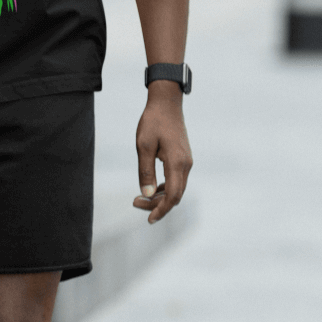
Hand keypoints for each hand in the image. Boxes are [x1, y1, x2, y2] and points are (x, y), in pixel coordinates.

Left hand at [132, 86, 192, 223]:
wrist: (166, 102)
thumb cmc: (153, 121)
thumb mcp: (143, 146)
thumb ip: (145, 171)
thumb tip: (146, 193)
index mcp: (177, 163)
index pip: (173, 196)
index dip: (161, 210)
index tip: (148, 219)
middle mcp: (186, 165)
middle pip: (175, 195)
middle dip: (157, 204)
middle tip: (135, 203)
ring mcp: (186, 161)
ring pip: (177, 188)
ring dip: (160, 196)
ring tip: (140, 197)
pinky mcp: (183, 157)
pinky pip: (176, 179)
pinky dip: (165, 187)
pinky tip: (152, 187)